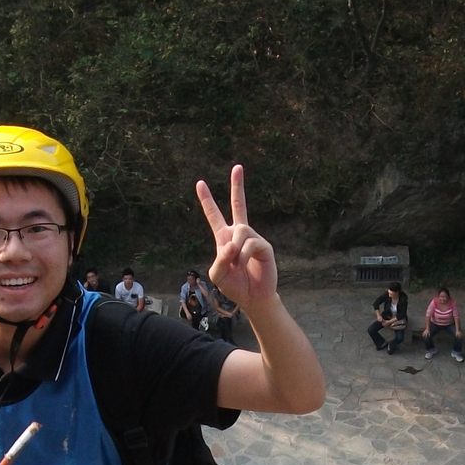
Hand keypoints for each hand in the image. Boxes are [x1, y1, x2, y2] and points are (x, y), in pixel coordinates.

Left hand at [197, 165, 277, 311]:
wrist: (253, 298)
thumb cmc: (235, 286)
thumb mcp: (218, 274)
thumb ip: (220, 259)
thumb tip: (232, 244)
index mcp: (224, 239)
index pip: (214, 216)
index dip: (207, 201)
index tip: (200, 183)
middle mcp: (239, 234)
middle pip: (238, 205)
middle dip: (237, 185)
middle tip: (237, 166)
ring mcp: (253, 238)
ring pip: (240, 231)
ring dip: (235, 251)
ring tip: (238, 265)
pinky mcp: (264, 246)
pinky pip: (250, 244)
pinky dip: (244, 256)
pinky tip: (245, 265)